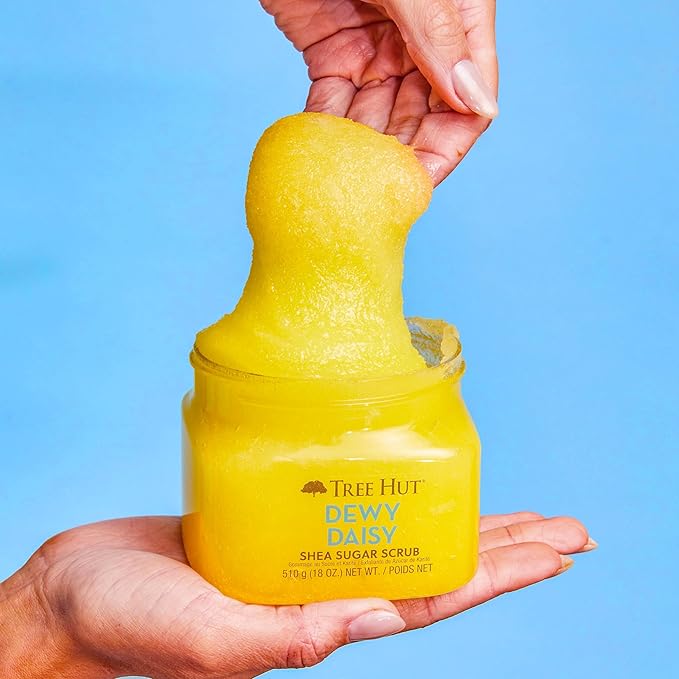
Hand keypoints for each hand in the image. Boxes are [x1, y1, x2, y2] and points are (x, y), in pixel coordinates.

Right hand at [0, 513, 594, 677]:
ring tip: (518, 510)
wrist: (79, 591)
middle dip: (506, 549)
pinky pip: (351, 506)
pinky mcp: (275, 523)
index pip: (434, 597)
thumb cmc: (128, 625)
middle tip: (568, 528)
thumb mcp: (202, 637)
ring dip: (462, 522)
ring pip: (403, 535)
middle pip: (436, 566)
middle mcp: (325, 589)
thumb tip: (358, 624)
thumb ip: (278, 639)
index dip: (500, 574)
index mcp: (321, 623)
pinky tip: (412, 479)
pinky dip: (390, 492)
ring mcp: (304, 556)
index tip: (558, 549)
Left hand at [262, 0, 498, 184]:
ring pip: (378, 118)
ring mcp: (376, 47)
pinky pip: (334, 103)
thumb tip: (478, 103)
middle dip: (401, 156)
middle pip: (423, 117)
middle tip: (374, 193)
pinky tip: (321, 155)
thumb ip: (438, 33)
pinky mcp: (332, 51)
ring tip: (345, 181)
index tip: (418, 184)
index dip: (448, 146)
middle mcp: (421, 40)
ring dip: (363, 150)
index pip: (467, 100)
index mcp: (455, 19)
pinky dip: (327, 129)